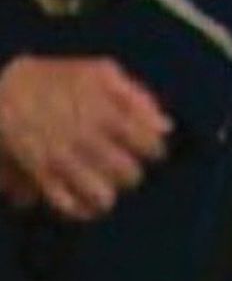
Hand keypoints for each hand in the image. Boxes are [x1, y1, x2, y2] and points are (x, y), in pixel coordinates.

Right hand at [0, 55, 171, 220]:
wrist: (2, 88)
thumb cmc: (58, 77)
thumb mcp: (101, 72)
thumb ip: (138, 97)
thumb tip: (166, 126)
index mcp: (106, 113)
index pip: (149, 145)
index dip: (155, 150)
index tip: (150, 150)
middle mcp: (87, 140)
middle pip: (130, 175)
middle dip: (132, 173)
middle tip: (125, 167)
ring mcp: (63, 161)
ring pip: (103, 197)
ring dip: (110, 193)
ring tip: (106, 185)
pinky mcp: (41, 176)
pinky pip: (69, 207)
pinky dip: (82, 209)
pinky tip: (86, 202)